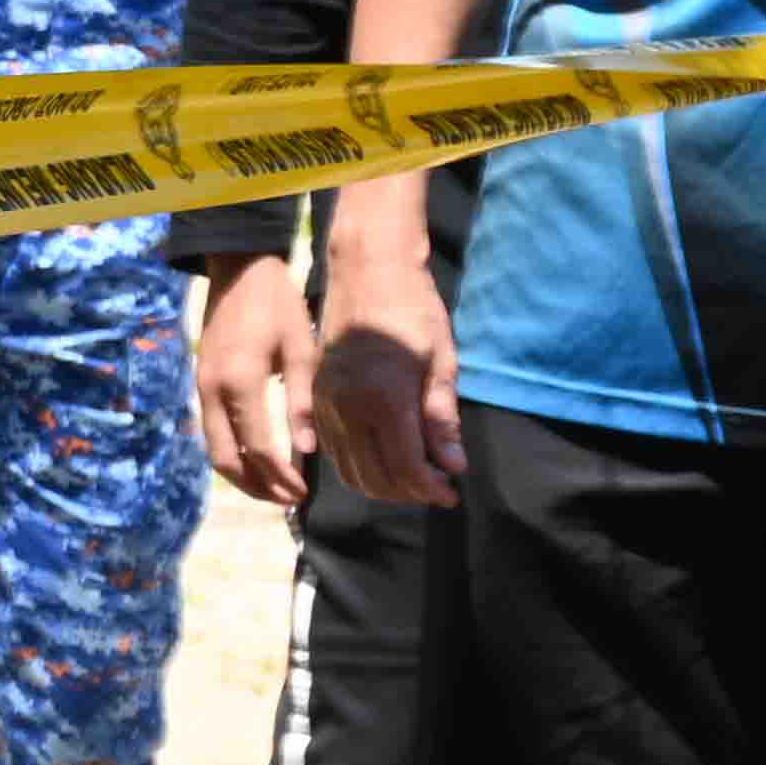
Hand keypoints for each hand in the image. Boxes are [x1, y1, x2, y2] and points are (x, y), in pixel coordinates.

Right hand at [190, 251, 314, 508]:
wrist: (238, 268)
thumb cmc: (278, 305)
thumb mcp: (301, 350)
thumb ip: (303, 402)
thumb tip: (307, 451)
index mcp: (240, 382)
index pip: (258, 447)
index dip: (280, 476)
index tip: (304, 492)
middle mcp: (212, 390)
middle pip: (226, 459)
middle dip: (256, 487)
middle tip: (289, 501)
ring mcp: (201, 386)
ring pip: (213, 449)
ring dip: (242, 475)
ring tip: (274, 490)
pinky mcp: (201, 382)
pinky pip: (211, 431)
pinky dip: (232, 455)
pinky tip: (257, 461)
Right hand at [307, 212, 465, 510]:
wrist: (366, 270)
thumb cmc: (413, 311)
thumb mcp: (440, 363)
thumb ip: (441, 420)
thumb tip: (452, 467)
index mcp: (384, 399)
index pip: (406, 468)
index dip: (430, 489)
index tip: (451, 494)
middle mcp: (348, 406)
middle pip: (374, 476)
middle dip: (407, 492)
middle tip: (435, 487)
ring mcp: (325, 401)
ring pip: (348, 468)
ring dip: (380, 484)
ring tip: (411, 477)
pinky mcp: (314, 394)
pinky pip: (330, 447)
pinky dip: (355, 464)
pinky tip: (380, 457)